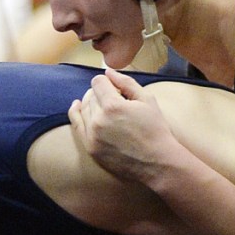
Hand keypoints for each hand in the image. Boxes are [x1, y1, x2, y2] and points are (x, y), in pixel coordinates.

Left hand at [68, 67, 179, 184]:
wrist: (158, 163)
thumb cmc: (156, 131)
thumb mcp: (148, 101)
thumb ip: (127, 83)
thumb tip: (108, 72)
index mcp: (113, 106)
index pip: (98, 82)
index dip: (107, 82)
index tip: (115, 87)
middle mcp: (99, 120)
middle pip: (91, 95)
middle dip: (102, 94)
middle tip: (115, 99)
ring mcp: (92, 135)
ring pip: (84, 108)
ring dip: (92, 103)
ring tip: (105, 107)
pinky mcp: (91, 148)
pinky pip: (77, 125)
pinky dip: (76, 113)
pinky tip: (77, 106)